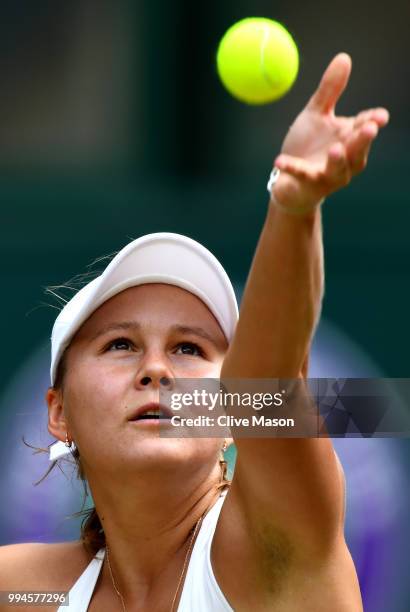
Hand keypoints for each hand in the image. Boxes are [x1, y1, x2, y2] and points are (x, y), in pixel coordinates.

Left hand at [272, 53, 388, 212]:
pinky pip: (301, 175)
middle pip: (358, 150)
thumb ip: (330, 90)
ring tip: (336, 149)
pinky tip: (279, 161)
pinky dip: (292, 168)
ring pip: (338, 169)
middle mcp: (345, 159)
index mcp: (350, 138)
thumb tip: (344, 57)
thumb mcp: (316, 114)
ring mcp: (328, 175)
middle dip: (363, 140)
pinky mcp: (308, 185)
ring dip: (338, 160)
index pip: (365, 127)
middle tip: (370, 127)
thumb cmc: (308, 146)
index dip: (373, 121)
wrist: (289, 180)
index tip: (380, 116)